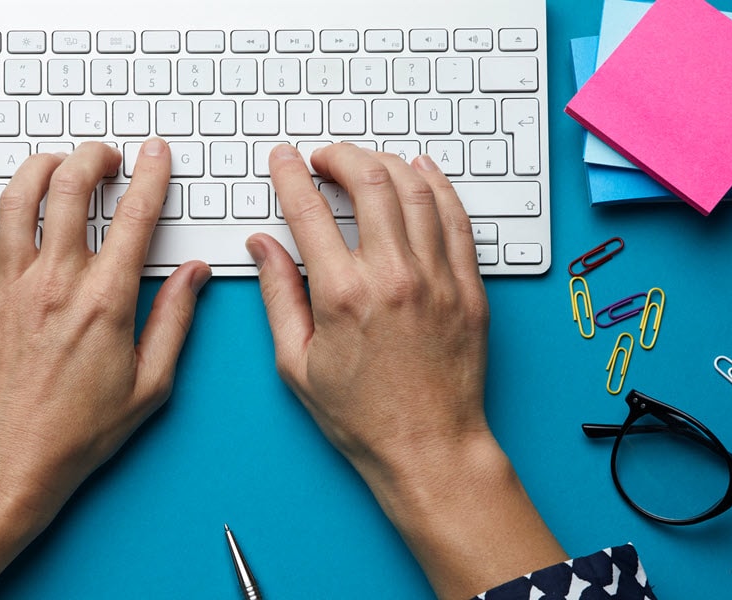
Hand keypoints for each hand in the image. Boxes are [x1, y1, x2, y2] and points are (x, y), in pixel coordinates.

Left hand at [0, 140, 210, 599]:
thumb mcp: (151, 384)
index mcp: (105, 301)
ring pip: (17, 198)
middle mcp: (54, 283)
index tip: (155, 155)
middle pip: (71, 188)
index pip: (134, 216)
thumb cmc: (80, 430)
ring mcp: (8, 286)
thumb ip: (176, 320)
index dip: (150, 175)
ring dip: (41, 166)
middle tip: (107, 158)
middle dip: (94, 157)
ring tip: (58, 163)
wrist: (13, 460)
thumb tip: (195, 274)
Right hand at [248, 143, 563, 597]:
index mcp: (343, 295)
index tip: (284, 160)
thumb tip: (263, 246)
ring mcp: (438, 278)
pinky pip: (455, 217)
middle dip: (340, 156)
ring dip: (385, 163)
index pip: (310, 210)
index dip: (291, 175)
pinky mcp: (468, 287)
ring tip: (364, 162)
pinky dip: (437, 185)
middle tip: (324, 157)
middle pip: (369, 181)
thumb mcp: (296, 363)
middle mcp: (394, 276)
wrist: (429, 448)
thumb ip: (278, 294)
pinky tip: (421, 172)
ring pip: (415, 189)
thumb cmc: (362, 416)